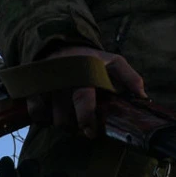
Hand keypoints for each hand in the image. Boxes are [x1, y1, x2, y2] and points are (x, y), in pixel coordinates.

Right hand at [25, 44, 146, 138]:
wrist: (58, 44)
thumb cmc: (88, 58)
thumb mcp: (113, 62)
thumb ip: (129, 77)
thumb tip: (143, 97)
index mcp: (83, 74)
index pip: (83, 101)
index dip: (86, 120)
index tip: (91, 132)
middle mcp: (62, 81)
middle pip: (64, 119)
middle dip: (74, 127)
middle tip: (83, 125)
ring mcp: (45, 85)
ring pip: (51, 119)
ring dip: (61, 123)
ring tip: (70, 117)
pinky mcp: (32, 89)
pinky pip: (36, 114)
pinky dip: (43, 118)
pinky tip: (53, 113)